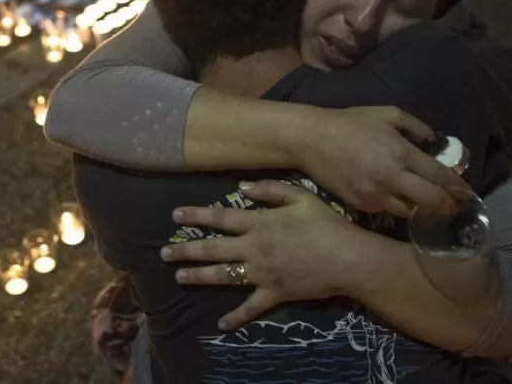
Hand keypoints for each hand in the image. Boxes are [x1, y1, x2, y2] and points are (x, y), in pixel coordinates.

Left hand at [161, 180, 367, 329]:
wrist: (347, 259)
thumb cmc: (326, 224)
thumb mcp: (300, 196)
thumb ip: (269, 190)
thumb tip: (242, 187)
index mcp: (259, 223)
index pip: (220, 218)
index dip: (196, 215)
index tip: (175, 216)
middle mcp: (254, 248)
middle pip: (213, 248)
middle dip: (186, 251)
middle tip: (163, 253)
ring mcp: (262, 273)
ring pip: (223, 275)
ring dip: (199, 276)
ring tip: (179, 277)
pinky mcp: (274, 294)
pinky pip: (251, 307)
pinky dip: (235, 317)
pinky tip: (220, 324)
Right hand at [300, 106, 467, 216]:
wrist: (310, 140)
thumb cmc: (349, 122)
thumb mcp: (387, 114)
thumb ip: (416, 127)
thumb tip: (435, 141)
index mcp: (400, 152)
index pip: (439, 176)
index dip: (458, 187)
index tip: (467, 193)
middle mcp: (392, 177)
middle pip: (431, 201)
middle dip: (448, 205)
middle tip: (455, 207)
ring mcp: (376, 194)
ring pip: (411, 211)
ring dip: (422, 209)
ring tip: (429, 207)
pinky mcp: (361, 205)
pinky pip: (389, 210)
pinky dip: (399, 207)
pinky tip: (401, 201)